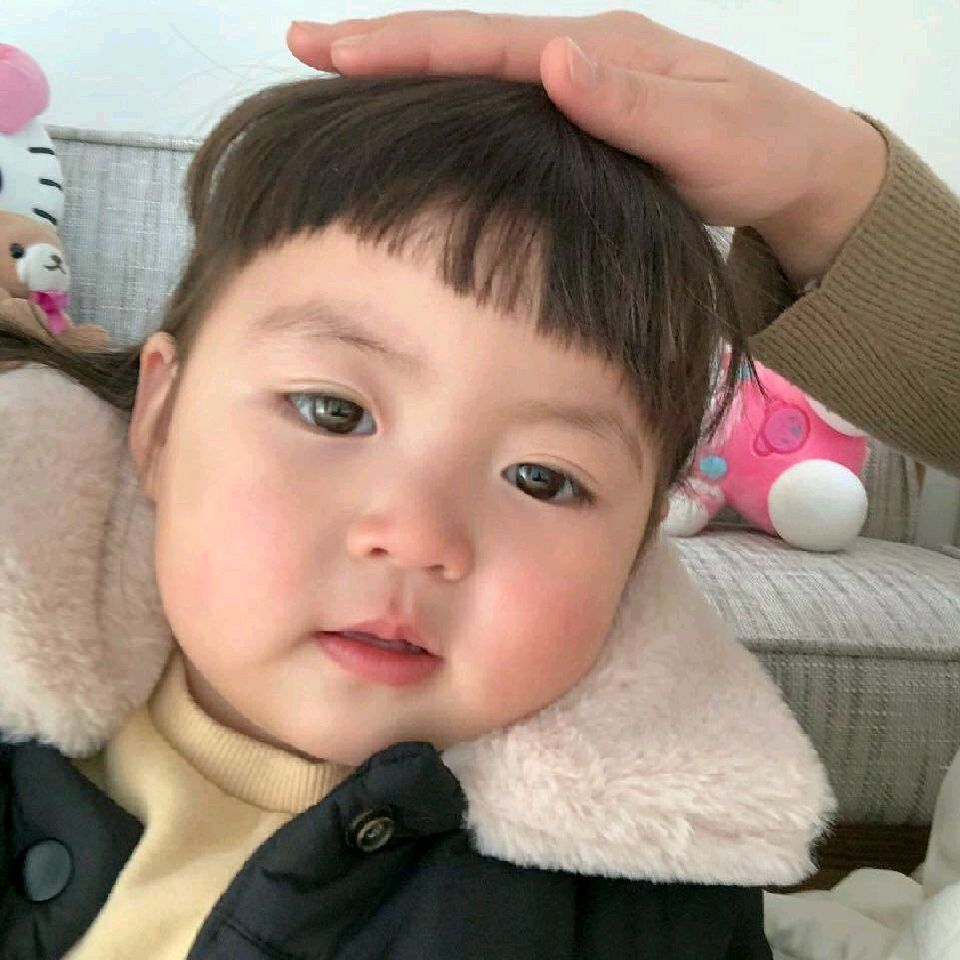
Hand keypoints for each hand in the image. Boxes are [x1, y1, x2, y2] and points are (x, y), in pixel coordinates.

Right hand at [288, 11, 887, 287]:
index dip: (405, 45)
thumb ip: (631, 100)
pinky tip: (421, 122)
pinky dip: (450, 106)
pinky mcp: (582, 122)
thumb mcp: (705, 129)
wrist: (798, 168)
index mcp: (598, 51)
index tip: (332, 46)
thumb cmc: (759, 150)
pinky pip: (501, 107)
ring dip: (407, 73)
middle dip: (383, 45)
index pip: (484, 41)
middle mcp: (580, 59)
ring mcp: (580, 88)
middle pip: (465, 45)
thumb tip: (554, 59)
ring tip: (339, 74)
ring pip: (478, 74)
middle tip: (303, 46)